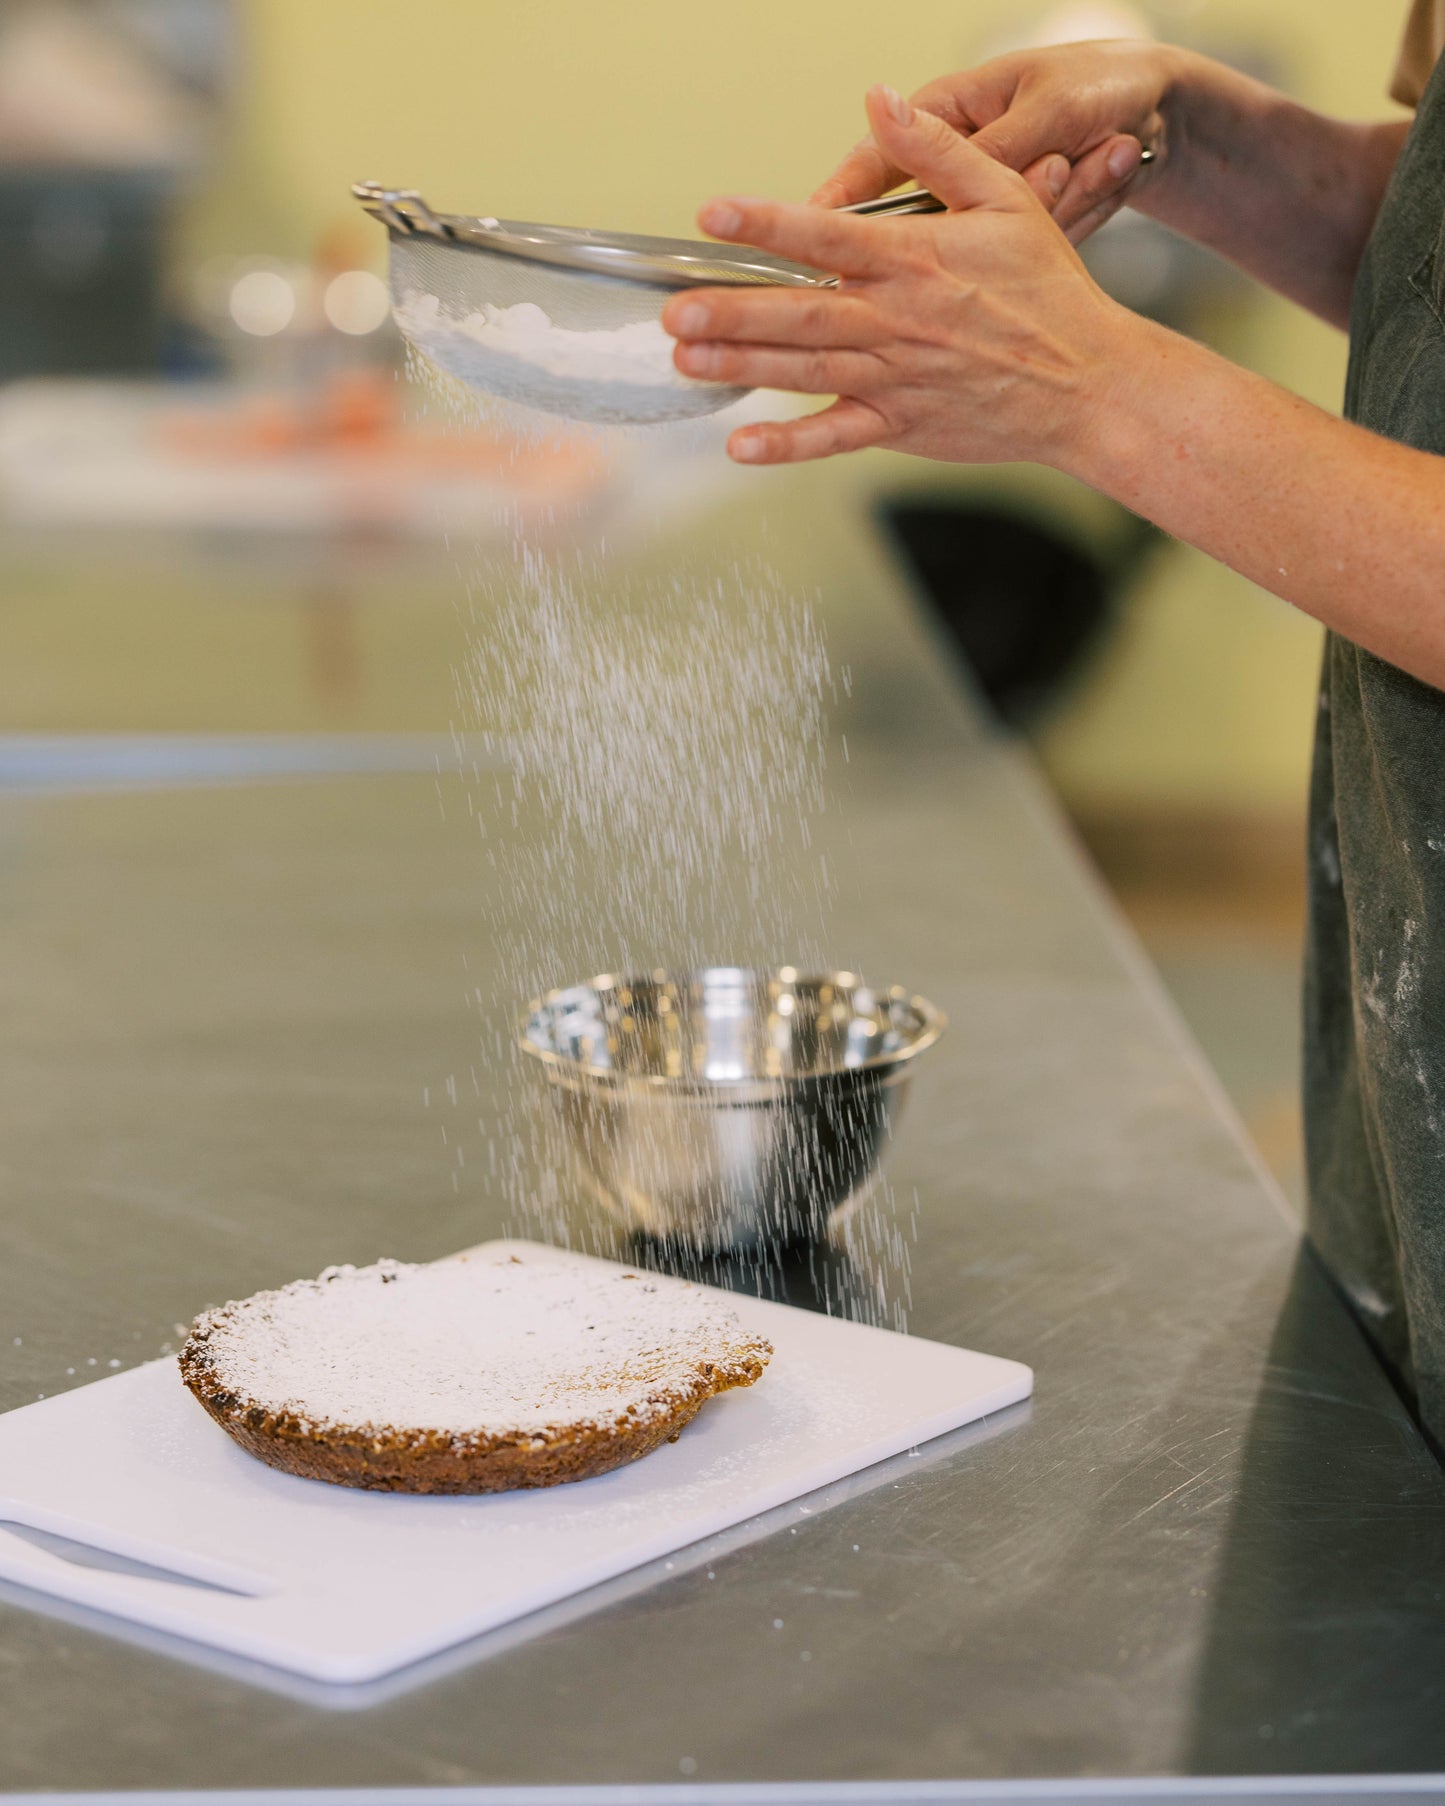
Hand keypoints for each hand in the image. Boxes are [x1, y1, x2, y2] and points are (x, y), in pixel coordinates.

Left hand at [663, 85, 1141, 467]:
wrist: (1089, 383)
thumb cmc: (1050, 292)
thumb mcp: (1006, 198)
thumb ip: (936, 151)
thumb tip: (880, 100)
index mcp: (915, 260)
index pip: (825, 236)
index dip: (765, 224)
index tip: (713, 215)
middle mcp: (897, 321)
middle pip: (799, 314)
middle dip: (731, 311)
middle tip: (674, 311)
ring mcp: (895, 379)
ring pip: (805, 371)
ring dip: (741, 365)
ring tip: (686, 359)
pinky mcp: (902, 425)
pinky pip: (835, 438)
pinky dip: (787, 446)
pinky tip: (740, 445)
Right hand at [813, 41, 1179, 244]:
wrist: (1161, 108)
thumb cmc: (1098, 81)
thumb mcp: (1045, 107)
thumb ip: (984, 149)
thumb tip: (925, 171)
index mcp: (942, 115)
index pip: (870, 165)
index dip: (837, 208)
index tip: (811, 240)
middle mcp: (955, 168)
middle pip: (936, 218)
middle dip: (1010, 197)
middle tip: (1064, 159)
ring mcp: (986, 210)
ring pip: (993, 240)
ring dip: (1065, 198)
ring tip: (1110, 148)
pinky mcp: (1019, 240)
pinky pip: (1036, 245)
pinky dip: (1084, 209)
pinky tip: (1116, 161)